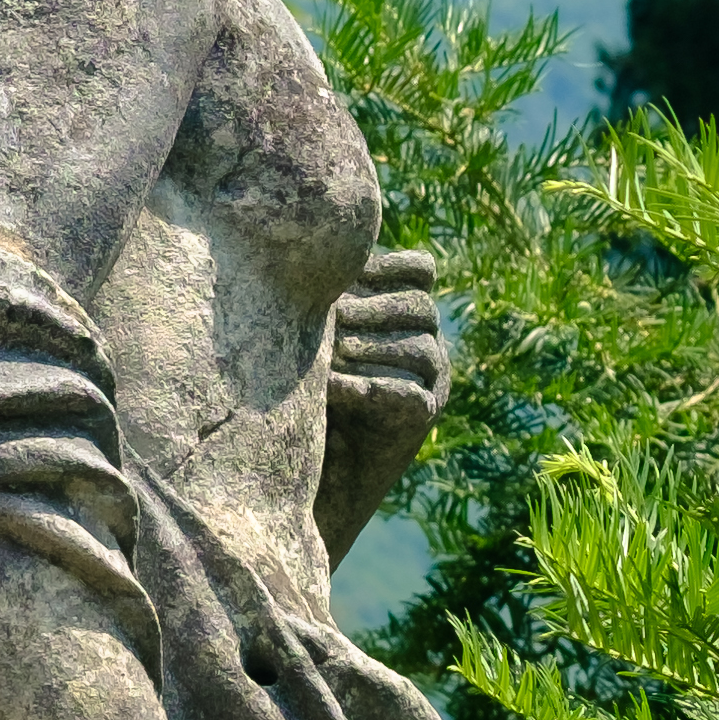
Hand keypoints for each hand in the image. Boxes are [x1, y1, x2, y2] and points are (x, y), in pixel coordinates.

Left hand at [319, 243, 448, 549]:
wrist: (304, 475)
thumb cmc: (296, 394)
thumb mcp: (310, 334)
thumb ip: (322, 298)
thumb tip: (287, 245)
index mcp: (404, 314)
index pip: (420, 270)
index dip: (384, 266)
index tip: (338, 280)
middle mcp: (427, 344)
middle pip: (419, 304)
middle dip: (369, 308)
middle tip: (324, 320)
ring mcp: (431, 383)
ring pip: (419, 346)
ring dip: (365, 346)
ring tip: (323, 356)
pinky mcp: (421, 420)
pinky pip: (409, 393)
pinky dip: (366, 387)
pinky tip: (328, 390)